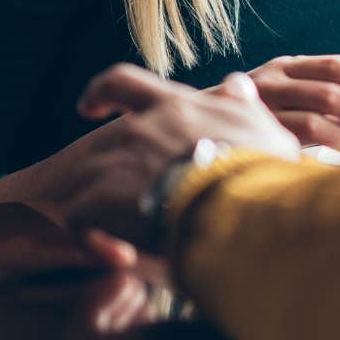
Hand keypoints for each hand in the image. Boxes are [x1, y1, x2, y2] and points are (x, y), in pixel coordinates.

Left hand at [63, 65, 299, 251]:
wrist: (243, 208)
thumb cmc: (260, 170)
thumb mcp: (261, 128)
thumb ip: (243, 105)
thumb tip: (236, 84)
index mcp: (174, 107)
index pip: (123, 83)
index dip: (101, 93)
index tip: (90, 107)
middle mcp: (139, 129)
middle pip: (101, 143)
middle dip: (104, 170)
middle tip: (121, 200)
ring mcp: (115, 163)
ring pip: (85, 182)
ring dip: (98, 208)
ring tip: (122, 235)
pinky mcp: (100, 202)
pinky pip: (78, 220)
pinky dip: (92, 240)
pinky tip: (122, 257)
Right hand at [245, 54, 339, 153]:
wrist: (186, 129)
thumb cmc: (250, 116)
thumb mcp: (282, 95)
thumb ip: (318, 96)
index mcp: (287, 66)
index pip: (335, 65)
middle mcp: (272, 80)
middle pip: (331, 92)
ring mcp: (259, 110)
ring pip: (315, 121)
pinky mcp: (250, 138)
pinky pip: (292, 148)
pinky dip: (320, 159)